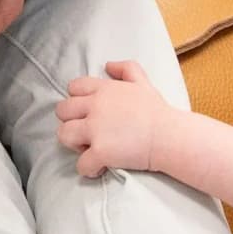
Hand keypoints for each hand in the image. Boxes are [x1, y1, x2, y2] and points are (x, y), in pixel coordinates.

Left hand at [56, 60, 187, 178]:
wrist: (170, 136)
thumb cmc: (158, 111)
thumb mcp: (143, 82)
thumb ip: (126, 69)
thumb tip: (108, 65)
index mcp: (103, 90)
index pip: (73, 87)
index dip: (77, 100)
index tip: (88, 111)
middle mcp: (95, 107)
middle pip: (62, 111)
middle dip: (71, 121)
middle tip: (87, 131)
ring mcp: (95, 129)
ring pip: (63, 135)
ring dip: (73, 143)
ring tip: (89, 148)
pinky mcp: (100, 152)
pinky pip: (81, 164)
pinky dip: (87, 168)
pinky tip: (98, 167)